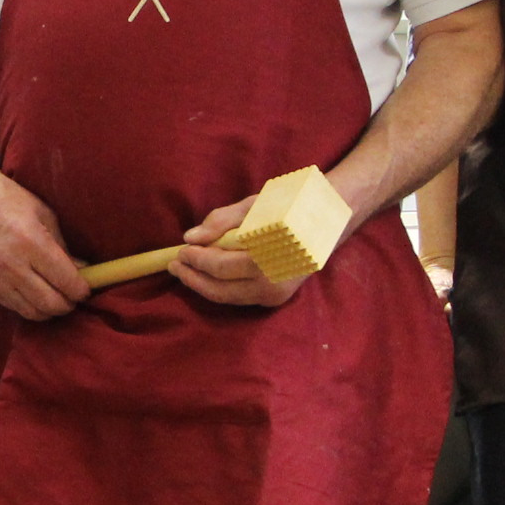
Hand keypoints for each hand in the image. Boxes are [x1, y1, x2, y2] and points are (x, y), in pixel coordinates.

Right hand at [0, 164, 86, 321]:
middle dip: (69, 303)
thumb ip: (63, 247)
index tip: (87, 287)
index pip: (66, 280)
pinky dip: (32, 306)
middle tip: (74, 295)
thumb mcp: (44, 215)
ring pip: (35, 312)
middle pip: (52, 303)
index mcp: (30, 241)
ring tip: (57, 296)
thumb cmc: (10, 201)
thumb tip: (83, 272)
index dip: (82, 290)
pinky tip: (37, 293)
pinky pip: (16, 309)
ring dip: (51, 309)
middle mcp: (11, 264)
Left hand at [172, 193, 339, 309]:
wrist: (331, 218)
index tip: (180, 250)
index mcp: (268, 259)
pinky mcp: (276, 298)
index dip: (195, 260)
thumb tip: (190, 237)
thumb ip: (221, 221)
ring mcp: (276, 295)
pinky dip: (221, 288)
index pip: (219, 267)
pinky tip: (206, 275)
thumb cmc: (291, 205)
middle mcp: (273, 283)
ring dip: (203, 285)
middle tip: (174, 264)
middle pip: (220, 289)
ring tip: (184, 270)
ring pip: (228, 297)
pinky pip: (240, 297)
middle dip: (193, 278)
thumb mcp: (255, 205)